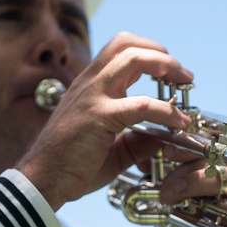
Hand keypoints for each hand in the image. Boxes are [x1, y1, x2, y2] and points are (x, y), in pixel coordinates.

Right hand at [17, 32, 193, 209]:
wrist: (42, 182)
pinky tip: (179, 123)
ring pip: (134, 59)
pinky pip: (142, 106)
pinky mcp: (99, 116)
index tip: (169, 74)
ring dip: (166, 67)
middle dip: (161, 54)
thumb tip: (164, 136)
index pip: (119, 50)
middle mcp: (89, 83)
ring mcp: (93, 97)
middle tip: (183, 76)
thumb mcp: (110, 148)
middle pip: (127, 44)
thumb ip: (136, 140)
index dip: (148, 54)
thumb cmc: (69, 167)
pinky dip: (167, 111)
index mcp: (88, 86)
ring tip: (184, 84)